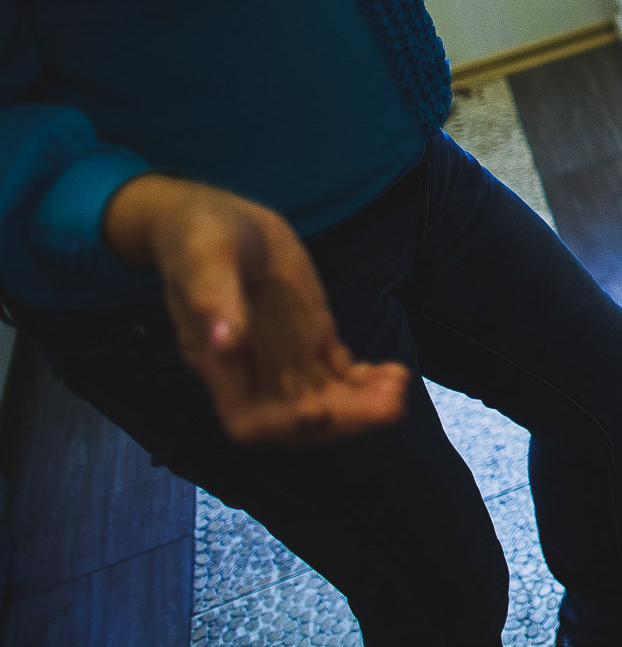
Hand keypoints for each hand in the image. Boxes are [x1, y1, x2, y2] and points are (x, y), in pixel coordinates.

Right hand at [103, 175, 408, 446]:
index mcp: (220, 365)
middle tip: (387, 406)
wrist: (221, 220)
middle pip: (299, 419)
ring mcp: (287, 359)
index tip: (318, 412)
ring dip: (364, 404)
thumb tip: (225, 343)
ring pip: (327, 401)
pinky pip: (341, 375)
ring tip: (398, 387)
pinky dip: (368, 381)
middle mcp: (255, 373)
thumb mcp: (202, 259)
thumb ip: (212, 299)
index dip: (283, 426)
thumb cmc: (197, 238)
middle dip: (344, 419)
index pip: (249, 421)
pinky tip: (396, 373)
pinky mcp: (312, 340)